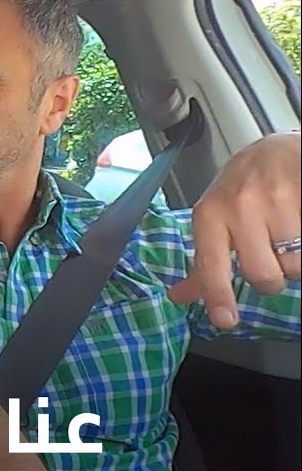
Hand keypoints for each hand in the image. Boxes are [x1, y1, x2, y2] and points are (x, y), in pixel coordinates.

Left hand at [169, 132, 300, 328]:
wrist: (276, 149)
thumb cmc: (242, 189)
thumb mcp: (214, 219)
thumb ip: (205, 262)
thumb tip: (179, 297)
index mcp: (210, 215)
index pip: (212, 264)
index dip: (218, 294)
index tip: (224, 320)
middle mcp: (241, 205)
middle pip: (263, 275)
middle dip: (273, 277)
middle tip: (272, 255)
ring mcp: (279, 198)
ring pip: (296, 266)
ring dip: (296, 261)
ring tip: (290, 237)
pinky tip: (299, 225)